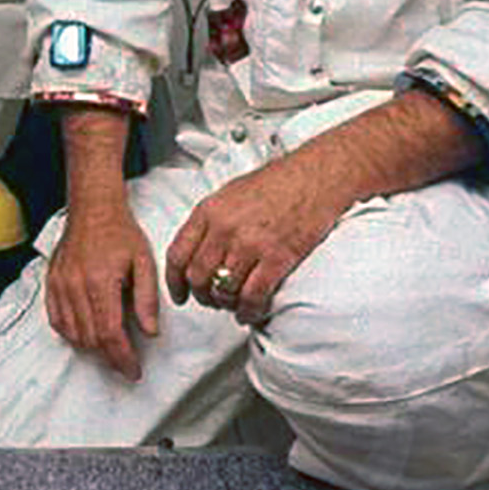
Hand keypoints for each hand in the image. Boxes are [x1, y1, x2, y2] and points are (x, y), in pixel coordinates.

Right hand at [45, 202, 161, 378]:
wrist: (93, 209)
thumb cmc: (120, 233)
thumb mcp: (144, 263)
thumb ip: (147, 300)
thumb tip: (150, 332)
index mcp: (100, 281)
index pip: (110, 333)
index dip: (122, 358)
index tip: (133, 370)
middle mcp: (75, 285)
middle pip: (91, 338)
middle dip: (110, 357)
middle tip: (126, 363)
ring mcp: (60, 285)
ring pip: (73, 333)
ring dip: (92, 348)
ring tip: (110, 348)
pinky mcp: (51, 283)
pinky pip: (57, 321)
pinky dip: (71, 334)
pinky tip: (86, 335)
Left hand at [164, 154, 351, 323]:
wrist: (315, 177)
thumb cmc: (276, 183)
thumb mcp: (229, 194)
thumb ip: (210, 221)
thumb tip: (198, 250)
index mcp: (209, 211)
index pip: (178, 254)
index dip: (174, 281)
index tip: (179, 294)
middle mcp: (224, 228)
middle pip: (198, 277)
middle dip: (202, 296)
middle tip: (210, 301)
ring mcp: (250, 244)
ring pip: (224, 290)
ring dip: (227, 304)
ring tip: (233, 306)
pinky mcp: (277, 257)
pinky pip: (254, 296)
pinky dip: (249, 311)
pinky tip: (250, 313)